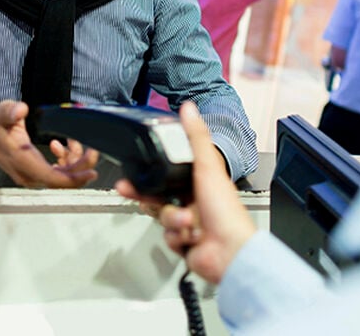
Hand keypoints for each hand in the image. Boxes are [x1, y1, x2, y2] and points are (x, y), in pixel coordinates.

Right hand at [0, 100, 98, 188]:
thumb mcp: (1, 113)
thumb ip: (10, 111)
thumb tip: (20, 110)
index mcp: (20, 160)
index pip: (50, 177)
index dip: (73, 178)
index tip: (90, 171)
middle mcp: (27, 173)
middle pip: (60, 179)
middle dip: (80, 166)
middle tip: (93, 149)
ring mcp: (31, 174)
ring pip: (61, 175)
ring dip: (73, 159)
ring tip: (74, 139)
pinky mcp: (34, 171)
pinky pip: (56, 171)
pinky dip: (64, 159)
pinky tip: (62, 145)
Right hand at [116, 101, 255, 284]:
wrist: (230, 251)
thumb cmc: (226, 210)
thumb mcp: (208, 165)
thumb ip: (196, 136)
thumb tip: (189, 109)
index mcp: (199, 178)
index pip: (167, 168)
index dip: (149, 167)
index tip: (134, 165)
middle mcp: (193, 197)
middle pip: (157, 192)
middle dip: (146, 196)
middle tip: (129, 190)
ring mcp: (188, 219)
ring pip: (161, 215)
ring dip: (171, 219)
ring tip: (186, 222)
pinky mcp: (184, 239)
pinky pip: (167, 236)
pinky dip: (176, 236)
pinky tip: (189, 236)